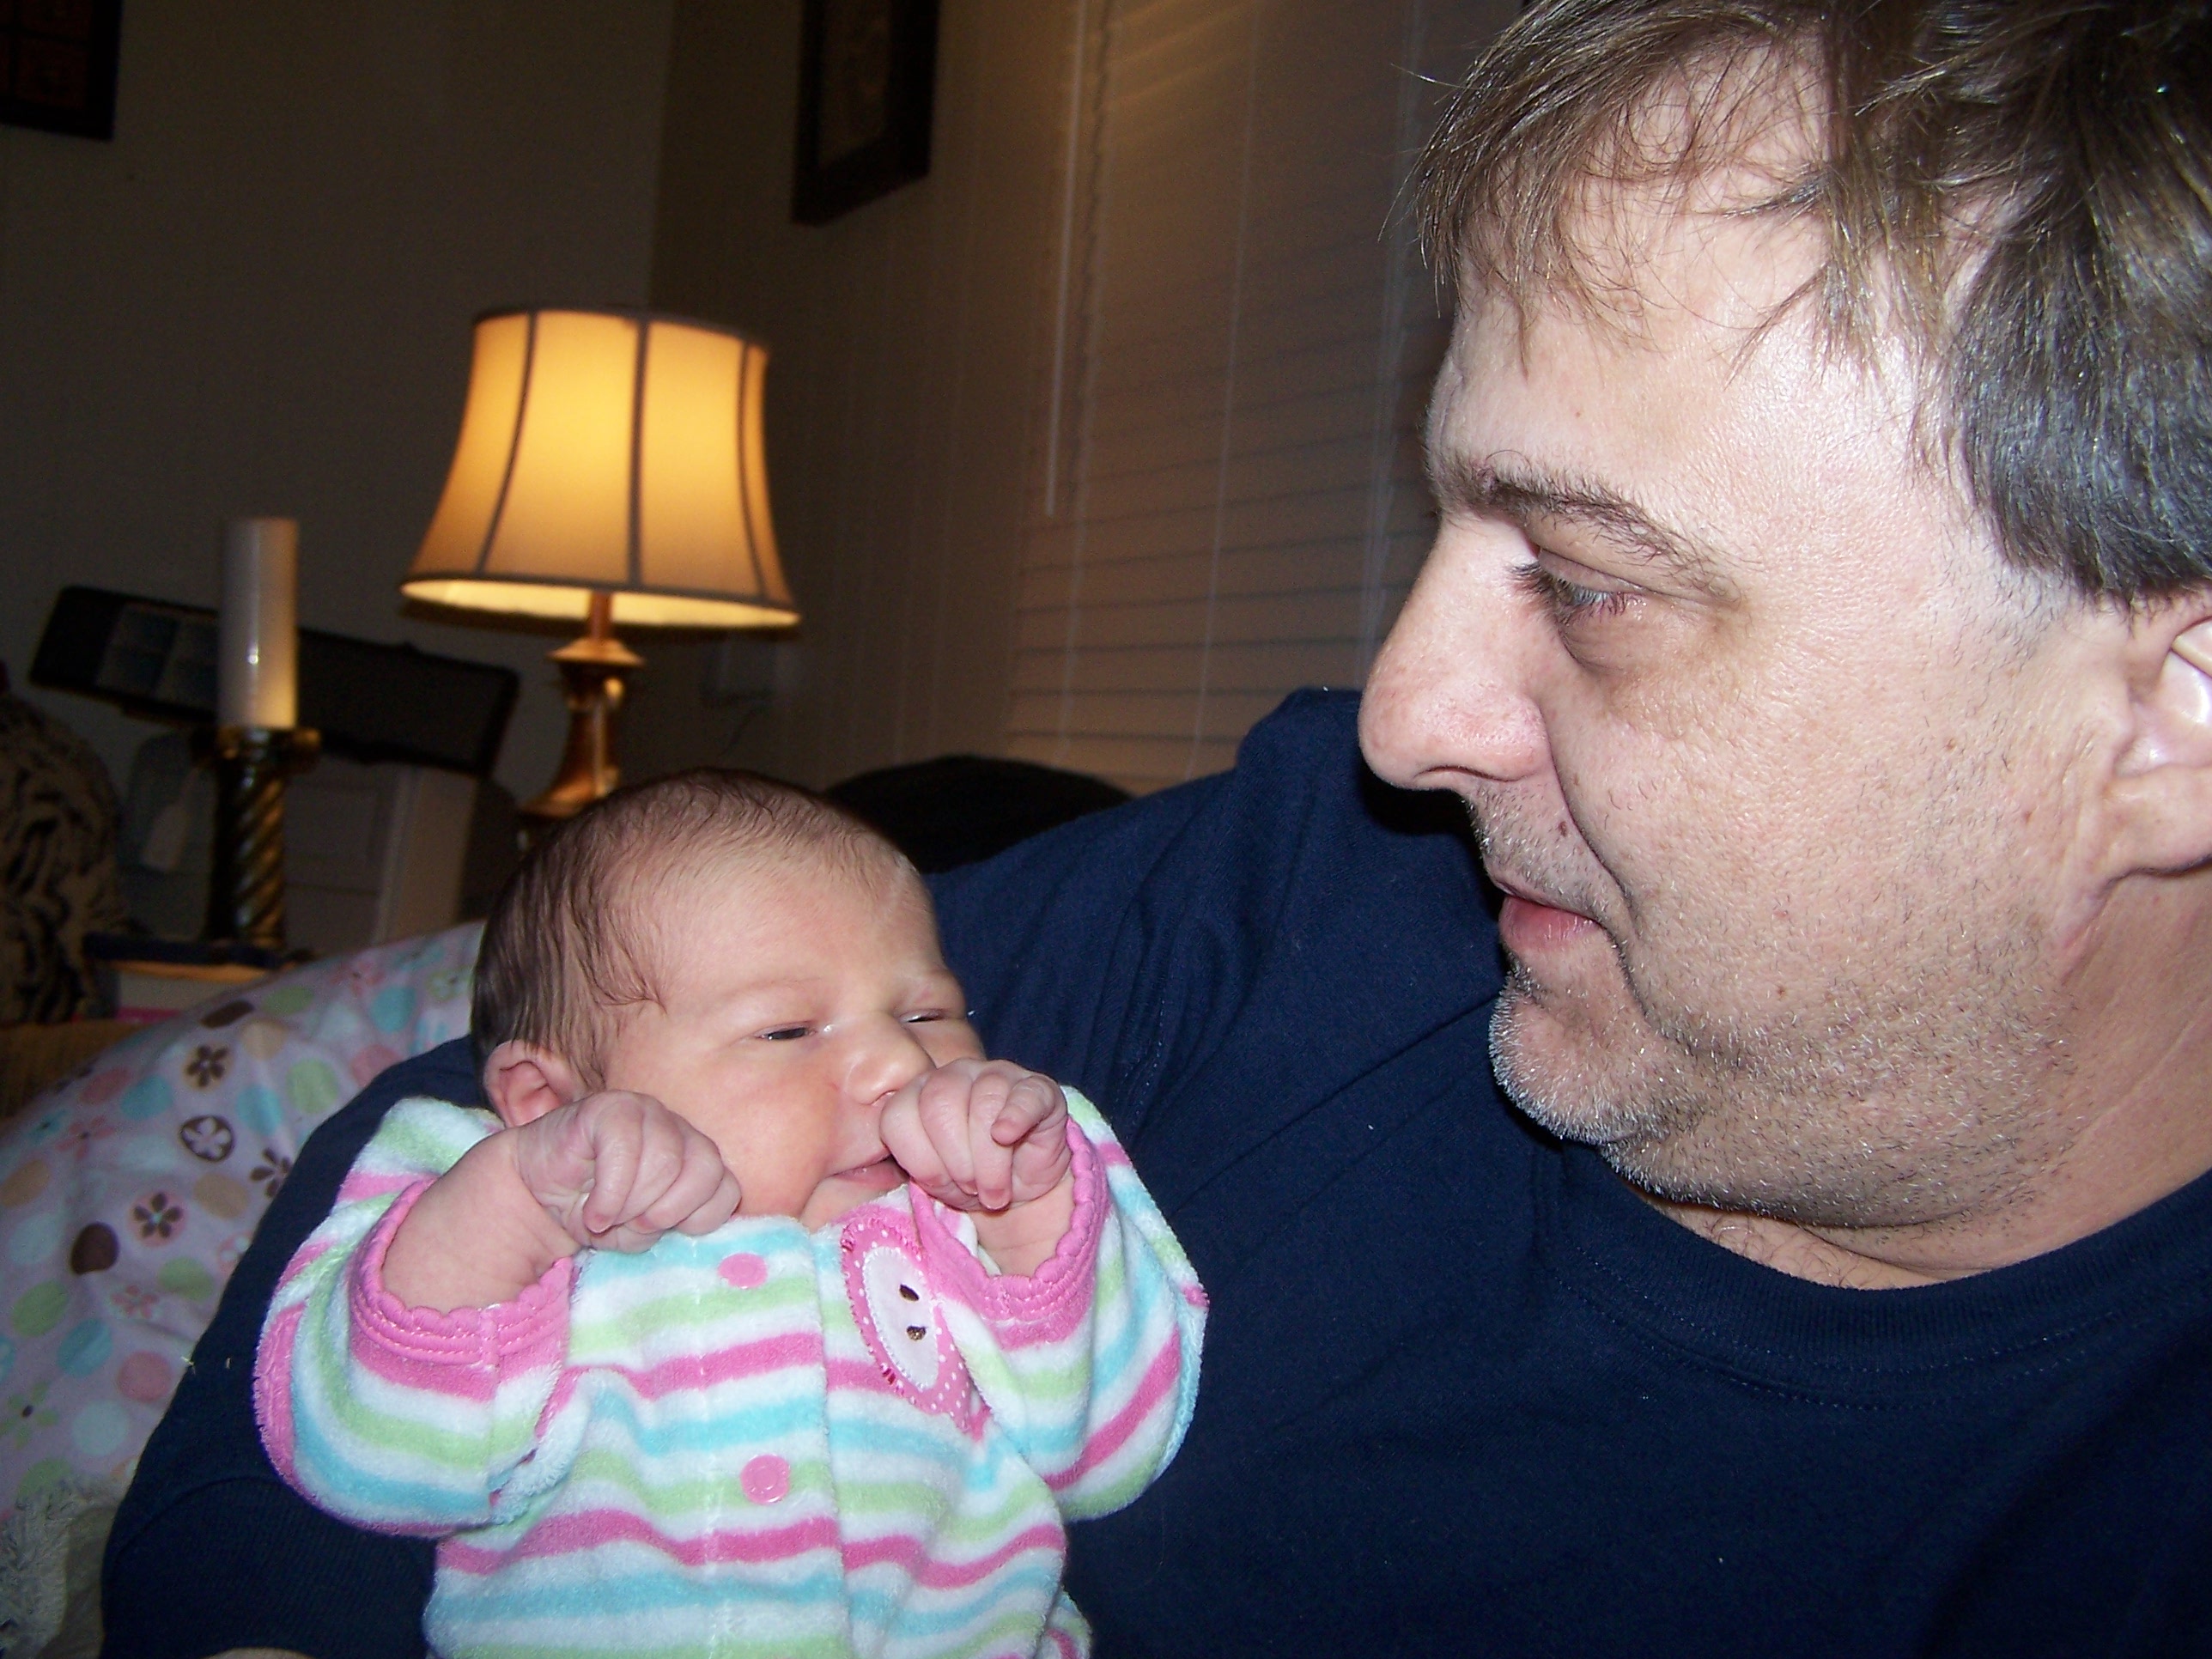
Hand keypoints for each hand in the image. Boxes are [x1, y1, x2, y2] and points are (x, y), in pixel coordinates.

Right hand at [509, 1090, 741, 1253]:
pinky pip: (625, 1149)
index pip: (728, 1189)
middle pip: (705, 1170)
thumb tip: (669, 1215)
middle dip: (666, 1211)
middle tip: (631, 1223)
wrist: (536, 1194)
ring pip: (666, 1160)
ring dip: (632, 1204)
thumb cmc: (596, 1212)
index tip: (659, 1230)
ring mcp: (648, 1112)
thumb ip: (668, 1225)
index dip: (696, 1219)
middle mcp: (680, 1131)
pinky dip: (610, 1193)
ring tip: (606, 1215)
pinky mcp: (611, 1106)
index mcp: (696, 1160)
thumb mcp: (637, 1235)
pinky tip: (593, 1210)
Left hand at [880, 1058, 1070, 1214]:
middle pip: (939, 1105)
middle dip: (954, 1161)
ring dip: (988, 1161)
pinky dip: (1015, 1118)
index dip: (918, 1160)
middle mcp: (953, 1075)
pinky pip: (1023, 1096)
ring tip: (996, 1191)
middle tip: (972, 1190)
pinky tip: (1008, 1137)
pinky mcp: (1038, 1088)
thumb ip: (922, 1167)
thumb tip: (929, 1169)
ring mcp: (997, 1074)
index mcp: (918, 1093)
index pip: (898, 1116)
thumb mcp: (938, 1181)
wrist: (1021, 1186)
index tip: (939, 1184)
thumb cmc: (970, 1178)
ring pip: (983, 1105)